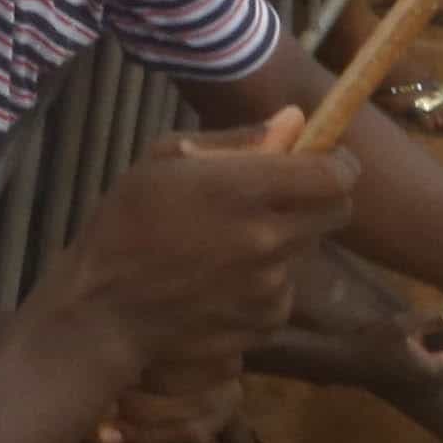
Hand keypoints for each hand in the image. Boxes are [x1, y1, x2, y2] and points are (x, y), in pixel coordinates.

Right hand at [50, 115, 357, 395]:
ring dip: (285, 241)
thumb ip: (236, 140)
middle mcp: (269, 238)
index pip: (334, 174)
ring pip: (308, 250)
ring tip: (230, 245)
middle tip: (278, 199)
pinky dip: (266, 282)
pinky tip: (222, 281)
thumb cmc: (124, 224)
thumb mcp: (163, 160)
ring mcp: (272, 286)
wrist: (104, 312)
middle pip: (337, 212)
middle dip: (319, 198)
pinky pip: (285, 290)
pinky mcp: (267, 322)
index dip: (339, 162)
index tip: (325, 159)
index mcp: (243, 190)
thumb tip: (294, 120)